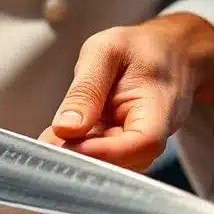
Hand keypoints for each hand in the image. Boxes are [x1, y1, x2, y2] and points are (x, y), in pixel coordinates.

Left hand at [39, 13, 213, 171]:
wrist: (167, 52)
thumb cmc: (140, 48)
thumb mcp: (106, 51)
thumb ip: (86, 89)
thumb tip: (66, 127)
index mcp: (160, 108)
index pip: (140, 144)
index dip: (103, 151)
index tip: (68, 143)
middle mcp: (154, 134)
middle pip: (122, 162)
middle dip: (82, 156)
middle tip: (46, 145)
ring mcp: (139, 145)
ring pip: (109, 164)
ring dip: (77, 155)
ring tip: (50, 140)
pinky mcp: (124, 146)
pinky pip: (101, 155)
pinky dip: (79, 149)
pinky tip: (59, 138)